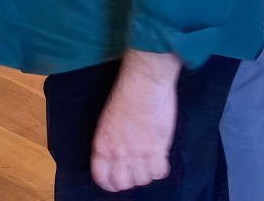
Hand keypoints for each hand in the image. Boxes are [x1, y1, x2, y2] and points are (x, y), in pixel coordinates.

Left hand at [92, 52, 180, 190]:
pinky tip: (161, 157)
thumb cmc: (127, 93)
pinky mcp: (156, 149)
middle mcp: (117, 153)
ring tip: (151, 160)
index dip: (111, 183)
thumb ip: (111, 142)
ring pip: (142, 180)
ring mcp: (137, 153)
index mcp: (101, 145)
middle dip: (130, 180)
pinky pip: (159, 172)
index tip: (118, 180)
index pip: (102, 178)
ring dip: (147, 173)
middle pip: (122, 183)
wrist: (144, 81)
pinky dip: (161, 168)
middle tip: (138, 170)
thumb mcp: (108, 121)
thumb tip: (119, 156)